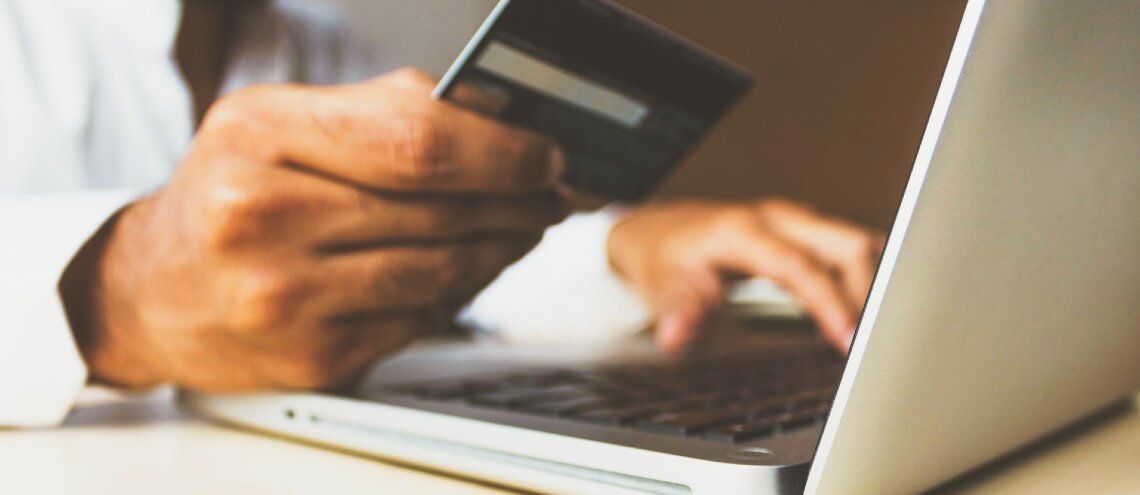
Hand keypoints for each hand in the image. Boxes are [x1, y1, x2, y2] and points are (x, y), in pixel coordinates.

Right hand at [62, 69, 567, 391]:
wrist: (152, 290)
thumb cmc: (226, 196)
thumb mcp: (280, 123)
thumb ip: (386, 111)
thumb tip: (500, 115)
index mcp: (259, 136)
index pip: (416, 140)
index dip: (502, 150)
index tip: (545, 154)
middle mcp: (262, 218)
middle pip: (439, 207)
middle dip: (517, 200)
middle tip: (550, 193)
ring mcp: (285, 297)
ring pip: (440, 270)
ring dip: (500, 248)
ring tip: (521, 228)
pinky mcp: (311, 356)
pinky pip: (419, 319)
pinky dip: (459, 292)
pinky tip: (468, 269)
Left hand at [607, 199, 883, 353]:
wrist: (656, 230)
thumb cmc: (662, 258)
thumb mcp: (660, 286)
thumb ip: (679, 310)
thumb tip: (676, 336)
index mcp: (743, 230)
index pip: (801, 266)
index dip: (830, 303)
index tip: (849, 340)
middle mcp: (776, 218)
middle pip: (846, 244)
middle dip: (870, 292)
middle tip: (877, 342)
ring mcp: (794, 221)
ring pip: (856, 243)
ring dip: (875, 284)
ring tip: (882, 330)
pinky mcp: (803, 231)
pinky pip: (849, 249)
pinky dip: (867, 277)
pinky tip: (871, 310)